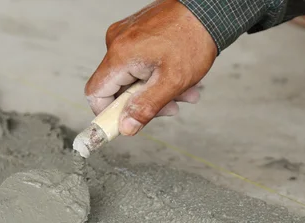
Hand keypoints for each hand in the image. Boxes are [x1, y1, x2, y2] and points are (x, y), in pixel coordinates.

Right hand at [85, 0, 216, 135]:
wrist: (209, 7)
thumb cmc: (193, 38)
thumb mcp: (171, 82)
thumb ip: (145, 108)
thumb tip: (126, 127)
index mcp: (120, 56)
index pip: (95, 94)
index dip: (107, 113)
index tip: (124, 124)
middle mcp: (117, 43)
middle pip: (117, 88)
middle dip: (142, 102)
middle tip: (169, 107)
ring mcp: (126, 36)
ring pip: (132, 77)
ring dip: (156, 90)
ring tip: (184, 92)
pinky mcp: (136, 33)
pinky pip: (138, 63)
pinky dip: (157, 74)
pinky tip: (179, 77)